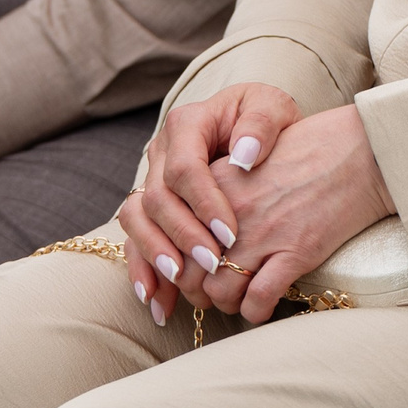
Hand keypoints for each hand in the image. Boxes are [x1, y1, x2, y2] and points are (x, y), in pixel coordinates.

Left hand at [119, 85, 391, 326]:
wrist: (361, 151)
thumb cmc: (311, 151)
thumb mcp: (253, 156)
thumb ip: (221, 188)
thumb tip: (201, 224)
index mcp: (217, 182)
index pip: (174, 235)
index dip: (178, 261)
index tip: (189, 269)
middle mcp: (232, 211)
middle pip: (190, 271)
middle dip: (196, 290)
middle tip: (210, 293)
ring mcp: (263, 234)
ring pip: (219, 292)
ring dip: (225, 303)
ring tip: (238, 299)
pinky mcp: (294, 253)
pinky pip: (258, 300)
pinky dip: (255, 311)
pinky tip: (263, 304)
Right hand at [120, 83, 302, 327]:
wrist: (257, 128)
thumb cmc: (267, 120)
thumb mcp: (273, 107)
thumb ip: (261, 123)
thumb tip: (244, 155)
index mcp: (187, 124)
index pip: (184, 167)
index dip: (203, 203)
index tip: (231, 234)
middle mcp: (160, 151)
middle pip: (157, 197)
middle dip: (183, 235)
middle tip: (213, 265)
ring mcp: (151, 179)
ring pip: (136, 219)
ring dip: (155, 254)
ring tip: (180, 283)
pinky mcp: (151, 206)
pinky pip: (135, 239)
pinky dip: (142, 270)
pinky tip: (156, 299)